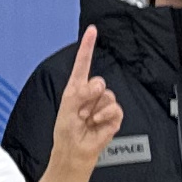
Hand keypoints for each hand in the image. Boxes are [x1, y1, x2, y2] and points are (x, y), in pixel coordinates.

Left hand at [49, 27, 123, 171]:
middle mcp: (90, 93)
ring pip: (108, 96)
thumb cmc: (67, 131)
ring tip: (87, 120)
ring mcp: (103, 105)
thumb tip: (97, 87)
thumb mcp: (67, 108)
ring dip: (95, 110)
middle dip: (89, 97)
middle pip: (99, 81)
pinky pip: (115, 109)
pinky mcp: (113, 116)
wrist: (75, 151)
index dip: (88, 46)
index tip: (92, 30)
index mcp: (76, 87)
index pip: (83, 63)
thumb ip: (80, 93)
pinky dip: (104, 117)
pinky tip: (96, 124)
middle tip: (80, 112)